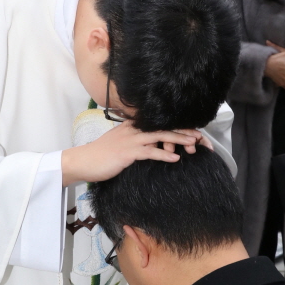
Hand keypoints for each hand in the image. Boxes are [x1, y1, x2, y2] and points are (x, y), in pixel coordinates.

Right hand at [61, 121, 203, 185]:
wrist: (84, 161)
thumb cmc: (102, 155)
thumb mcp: (120, 142)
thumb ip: (135, 140)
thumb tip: (152, 145)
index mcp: (133, 126)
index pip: (159, 123)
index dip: (177, 127)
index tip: (192, 132)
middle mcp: (133, 129)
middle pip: (163, 127)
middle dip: (183, 131)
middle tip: (200, 136)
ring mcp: (131, 140)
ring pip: (160, 137)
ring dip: (179, 140)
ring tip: (194, 143)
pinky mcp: (127, 152)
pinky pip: (149, 152)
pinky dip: (163, 155)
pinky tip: (175, 158)